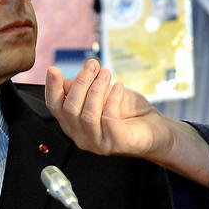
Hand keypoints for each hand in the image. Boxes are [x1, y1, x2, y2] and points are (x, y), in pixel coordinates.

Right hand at [45, 59, 169, 157]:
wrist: (157, 130)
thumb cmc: (129, 112)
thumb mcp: (105, 96)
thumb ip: (86, 91)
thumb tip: (66, 82)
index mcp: (75, 124)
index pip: (55, 107)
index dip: (51, 89)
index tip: (53, 70)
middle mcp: (82, 136)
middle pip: (70, 109)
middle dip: (81, 82)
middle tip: (93, 64)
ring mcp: (98, 143)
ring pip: (87, 114)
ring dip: (96, 88)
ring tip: (106, 73)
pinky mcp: (116, 144)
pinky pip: (108, 118)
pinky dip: (112, 98)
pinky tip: (119, 86)